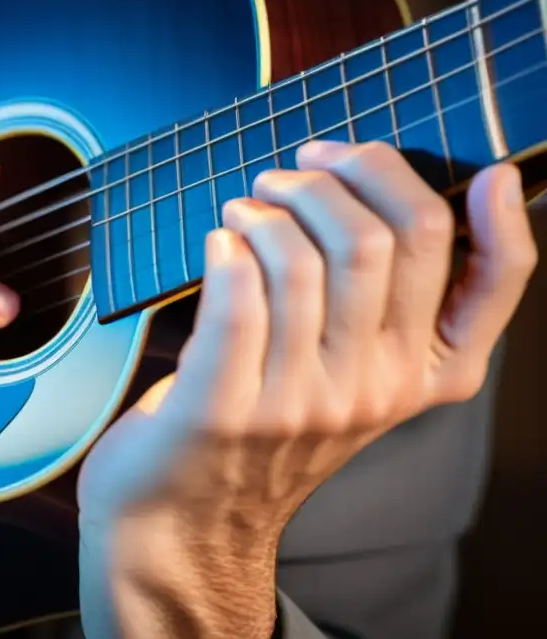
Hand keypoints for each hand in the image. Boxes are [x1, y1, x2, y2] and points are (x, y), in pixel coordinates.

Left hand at [76, 141, 536, 637]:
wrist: (189, 517)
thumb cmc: (270, 425)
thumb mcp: (354, 373)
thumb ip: (387, 303)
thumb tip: (401, 195)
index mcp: (425, 377)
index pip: (496, 284)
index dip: (500, 217)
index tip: (480, 173)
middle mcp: (374, 391)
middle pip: (385, 240)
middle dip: (335, 178)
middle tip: (291, 174)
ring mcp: (301, 403)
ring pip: (305, 260)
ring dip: (268, 208)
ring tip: (246, 210)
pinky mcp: (224, 408)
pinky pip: (237, 299)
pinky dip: (228, 249)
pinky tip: (220, 242)